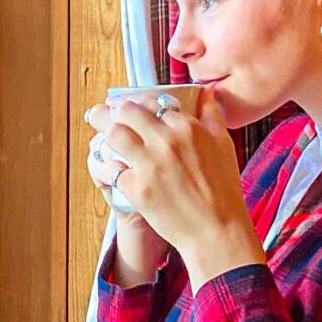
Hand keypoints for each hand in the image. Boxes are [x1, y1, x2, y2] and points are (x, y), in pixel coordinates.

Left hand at [87, 86, 265, 293]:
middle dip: (111, 110)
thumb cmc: (223, 190)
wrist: (216, 229)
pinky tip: (104, 167)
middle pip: (127, 112)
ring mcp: (150, 164)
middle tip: (103, 112)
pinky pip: (110, 170)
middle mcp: (166, 141)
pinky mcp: (136, 188)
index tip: (128, 106)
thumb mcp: (223, 144)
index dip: (137, 103)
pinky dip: (103, 167)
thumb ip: (211, 114)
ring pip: (114, 134)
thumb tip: (206, 92)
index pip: (152, 102)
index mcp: (187, 127)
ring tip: (98, 131)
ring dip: (103, 130)